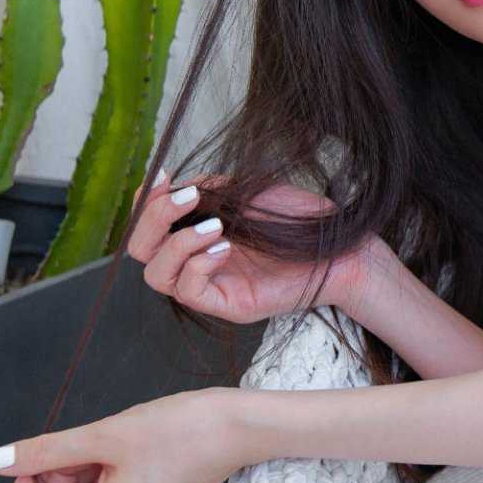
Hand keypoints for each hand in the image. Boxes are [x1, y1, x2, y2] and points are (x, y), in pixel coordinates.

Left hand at [0, 389, 246, 482]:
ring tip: (114, 440)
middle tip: (84, 441)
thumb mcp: (106, 434)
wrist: (244, 426)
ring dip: (85, 472)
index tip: (40, 459)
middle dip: (58, 477)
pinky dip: (109, 474)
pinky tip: (133, 447)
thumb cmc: (184, 428)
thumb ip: (46, 451)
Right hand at [128, 170, 379, 323]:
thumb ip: (207, 189)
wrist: (340, 245)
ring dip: (177, 244)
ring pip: (156, 274)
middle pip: (141, 250)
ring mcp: (210, 285)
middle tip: (188, 199)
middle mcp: (196, 260)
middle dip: (154, 220)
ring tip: (216, 226)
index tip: (162, 177)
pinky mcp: (226, 304)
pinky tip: (225, 248)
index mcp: (196, 231)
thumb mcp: (246, 192)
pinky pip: (187, 291)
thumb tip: (172, 184)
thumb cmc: (298, 218)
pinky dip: (197, 265)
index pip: (147, 225)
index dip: (145, 203)